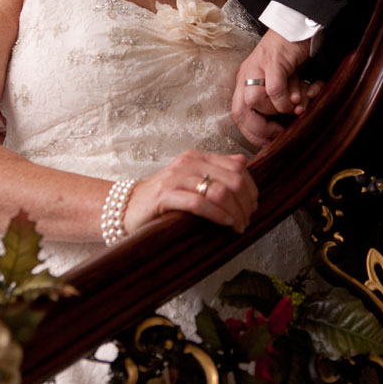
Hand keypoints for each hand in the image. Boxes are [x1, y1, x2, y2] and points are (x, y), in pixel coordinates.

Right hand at [124, 150, 257, 234]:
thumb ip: (216, 170)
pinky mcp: (165, 196)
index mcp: (197, 157)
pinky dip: (218, 215)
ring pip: (219, 192)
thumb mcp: (192, 179)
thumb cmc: (165, 198)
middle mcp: (188, 163)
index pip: (237, 167)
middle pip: (233, 179)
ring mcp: (176, 178)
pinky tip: (226, 224)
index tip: (253, 206)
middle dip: (246, 202)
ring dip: (235, 212)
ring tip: (239, 226)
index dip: (251, 188)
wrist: (129, 208)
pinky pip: (199, 203)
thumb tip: (244, 164)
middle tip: (248, 220)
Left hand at [232, 30, 317, 146]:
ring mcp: (256, 67)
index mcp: (244, 82)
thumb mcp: (279, 84)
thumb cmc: (289, 59)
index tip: (269, 143)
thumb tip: (282, 130)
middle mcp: (246, 75)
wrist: (296, 28)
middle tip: (280, 132)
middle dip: (260, 129)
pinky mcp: (272, 61)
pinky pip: (274, 89)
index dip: (252, 134)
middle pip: (241, 112)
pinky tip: (296, 99)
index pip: (238, 116)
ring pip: (256, 101)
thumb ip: (276, 104)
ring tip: (293, 108)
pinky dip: (285, 100)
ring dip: (276, 111)